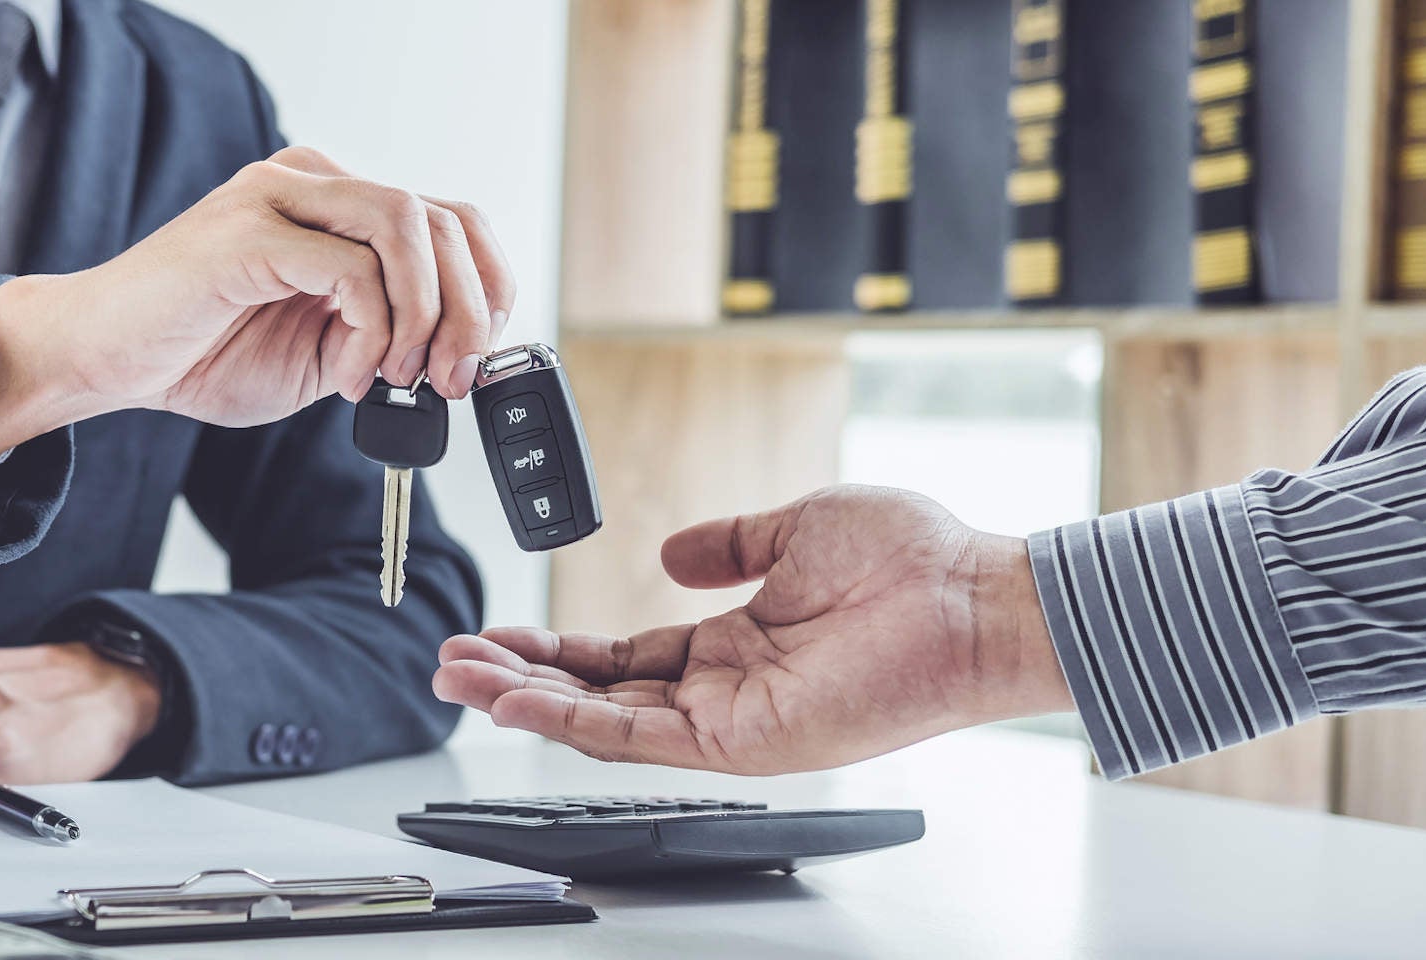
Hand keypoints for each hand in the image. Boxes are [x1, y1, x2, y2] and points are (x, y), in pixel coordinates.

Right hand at [0, 145, 515, 459]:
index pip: (450, 218)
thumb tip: (450, 356)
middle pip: (441, 219)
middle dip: (466, 313)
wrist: (104, 359)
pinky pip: (352, 269)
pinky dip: (373, 333)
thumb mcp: (322, 354)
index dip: (485, 288)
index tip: (475, 358)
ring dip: (425, 316)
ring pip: (408, 226)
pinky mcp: (251, 230)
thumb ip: (383, 338)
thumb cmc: (199, 351)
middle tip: (447, 381)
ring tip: (398, 377)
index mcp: (336, 204)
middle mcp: (312, 182)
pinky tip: (348, 377)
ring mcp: (279, 196)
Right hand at [431, 485, 1071, 774]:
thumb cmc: (912, 561)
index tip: (498, 634)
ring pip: (604, 723)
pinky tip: (518, 702)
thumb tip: (670, 550)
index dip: (555, 649)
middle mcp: (724, 690)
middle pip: (597, 695)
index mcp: (733, 643)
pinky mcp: (745, 742)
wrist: (973, 595)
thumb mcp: (794, 528)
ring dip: (526, 701)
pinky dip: (572, 722)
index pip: (621, 657)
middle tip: (452, 663)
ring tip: (459, 680)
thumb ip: (726, 542)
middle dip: (518, 680)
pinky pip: (640, 739)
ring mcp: (732, 721)